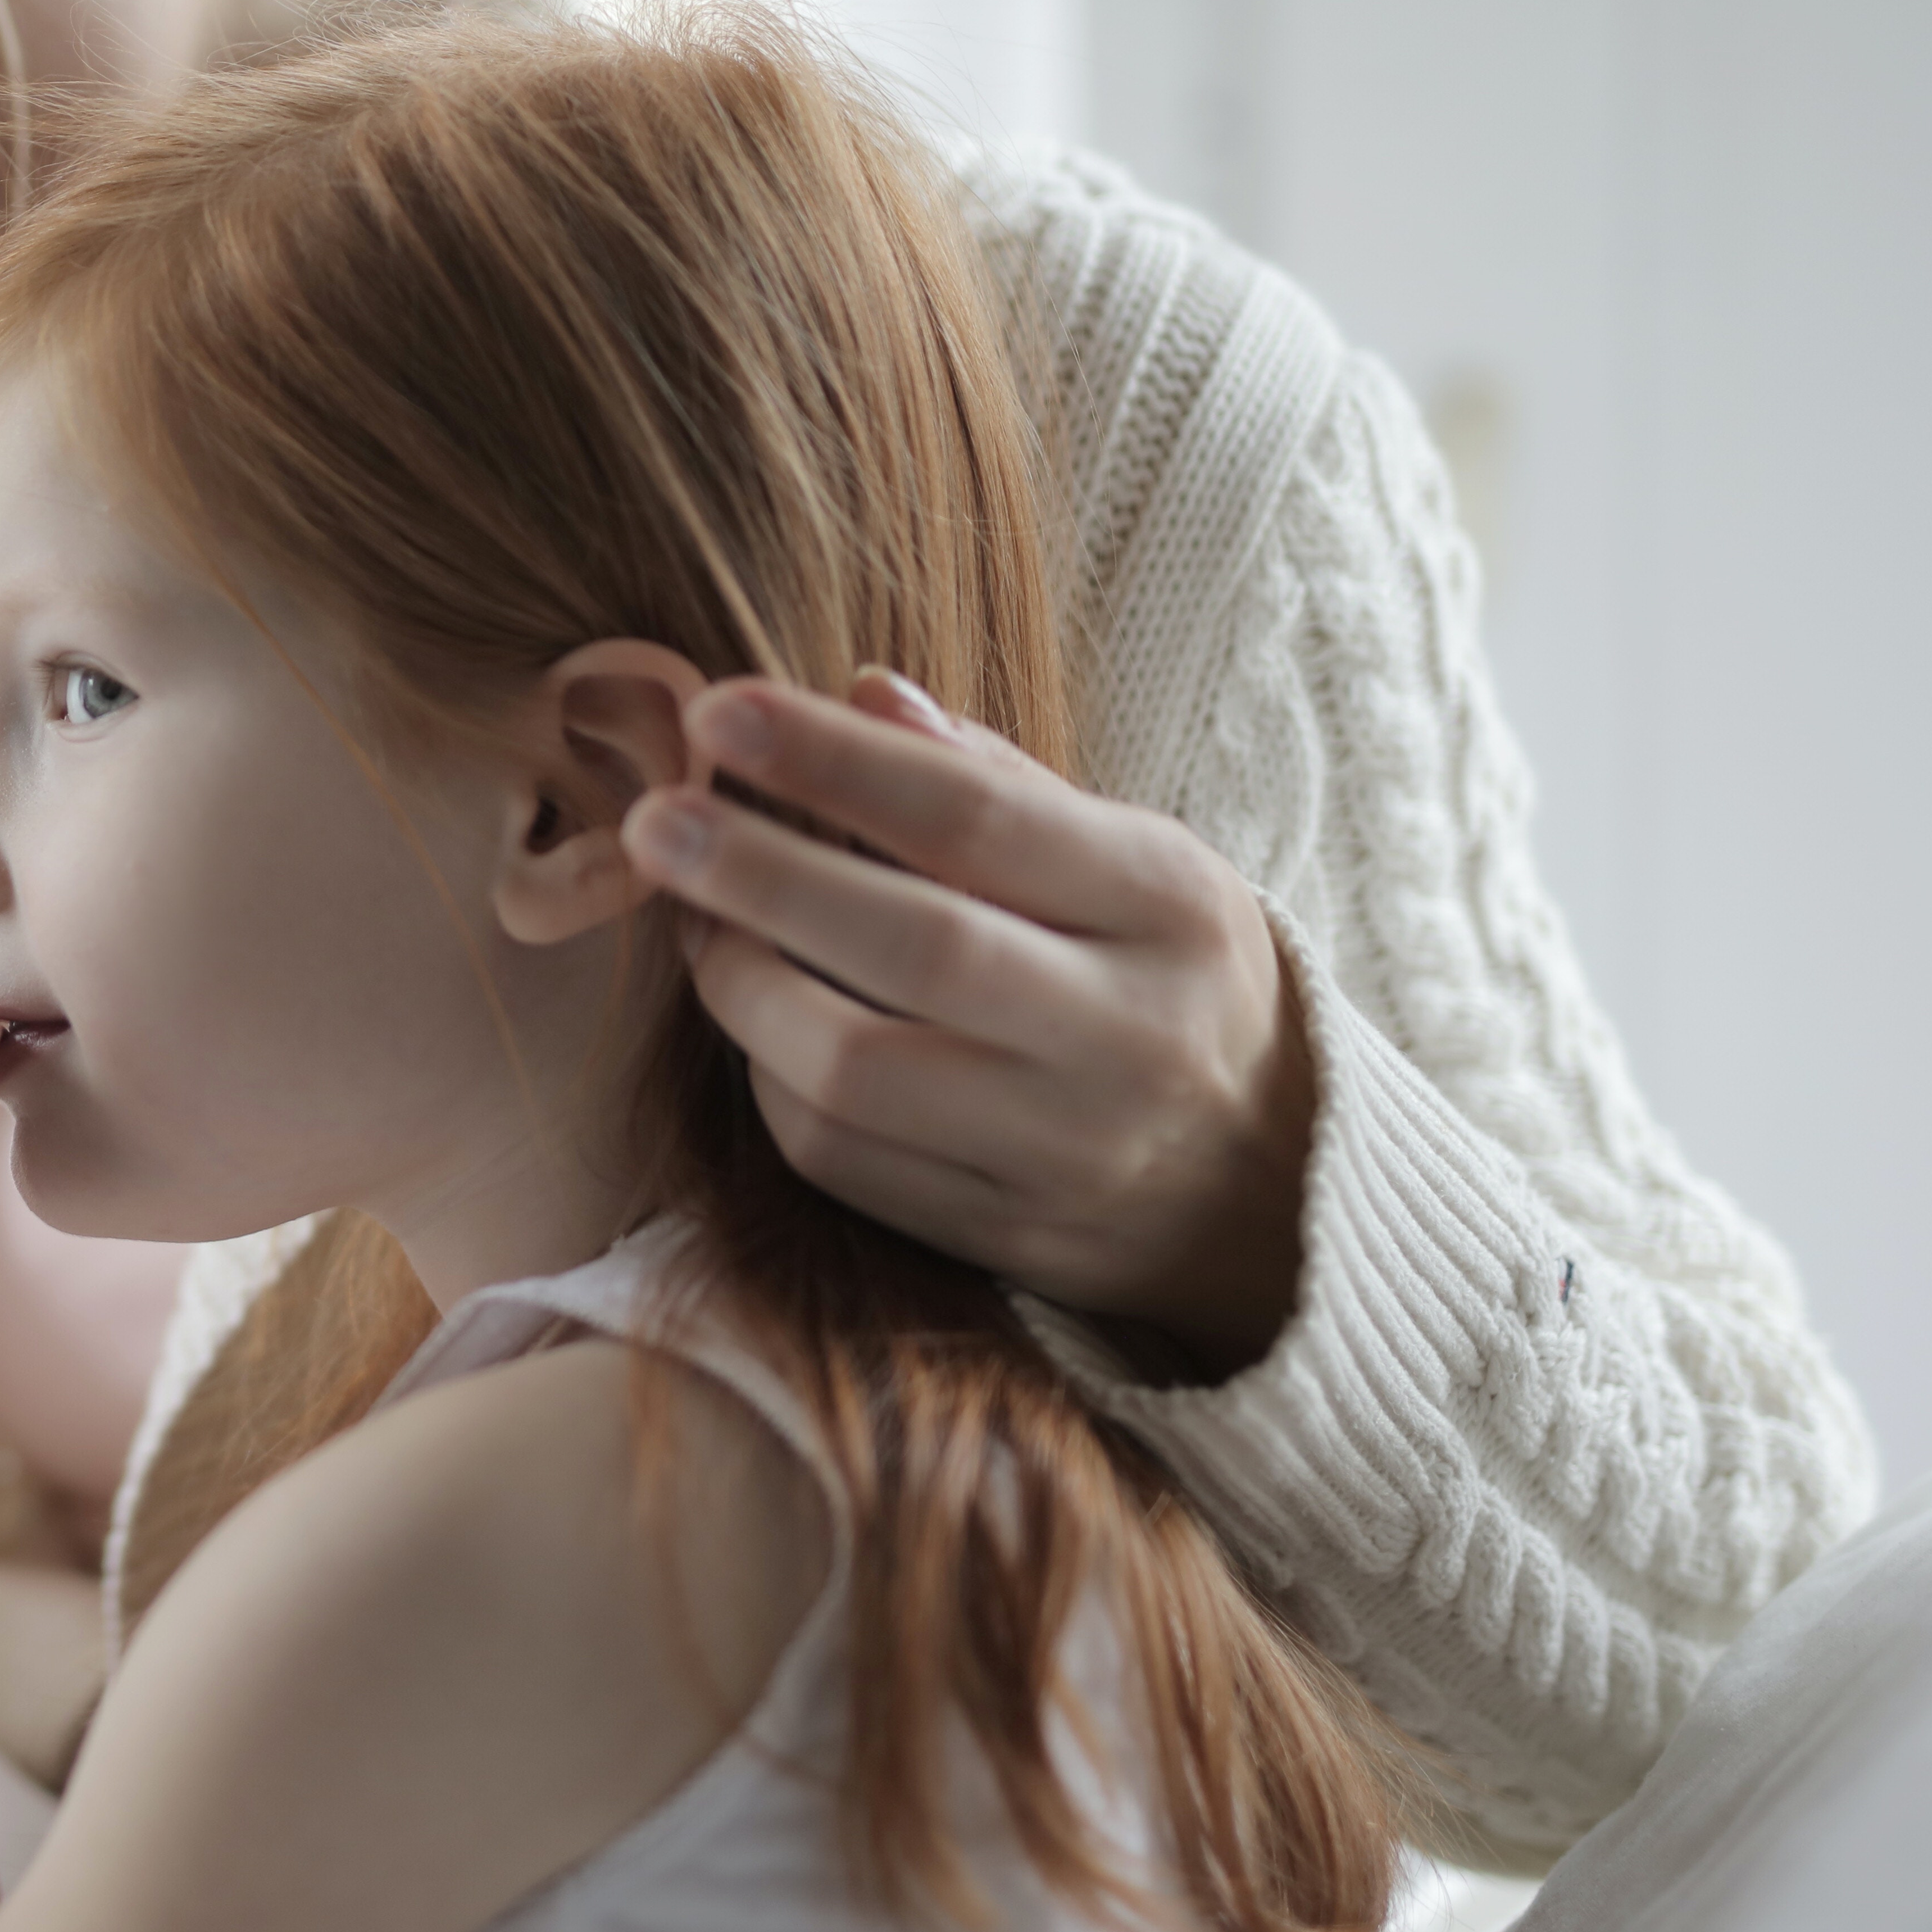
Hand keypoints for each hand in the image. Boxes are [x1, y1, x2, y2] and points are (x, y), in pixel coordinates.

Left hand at [621, 671, 1315, 1376]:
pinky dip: (773, 1084)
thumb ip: (996, 781)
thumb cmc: (1169, 979)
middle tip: (653, 823)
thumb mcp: (1133, 860)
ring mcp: (1067, 1149)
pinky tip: (753, 1024)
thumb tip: (864, 693)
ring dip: (745, 988)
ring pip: (858, 1071)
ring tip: (696, 921)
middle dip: (761, 876)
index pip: (976, 819)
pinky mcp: (1010, 1238)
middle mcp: (1128, 1032)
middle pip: (914, 947)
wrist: (1278, 1185)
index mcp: (1166, 906)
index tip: (716, 712)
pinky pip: (845, 1162)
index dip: (832, 761)